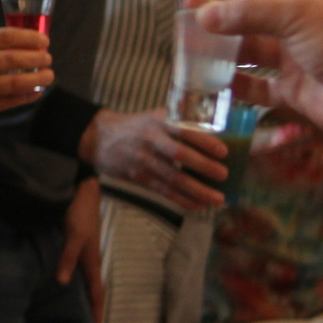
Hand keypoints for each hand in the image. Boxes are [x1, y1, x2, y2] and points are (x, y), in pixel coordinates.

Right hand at [0, 27, 51, 147]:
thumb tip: (22, 43)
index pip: (3, 37)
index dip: (27, 38)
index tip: (44, 40)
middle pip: (10, 59)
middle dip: (35, 58)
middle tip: (48, 57)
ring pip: (12, 82)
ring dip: (36, 78)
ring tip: (49, 75)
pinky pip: (7, 101)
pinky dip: (25, 96)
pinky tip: (36, 91)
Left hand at [57, 173, 105, 322]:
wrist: (82, 189)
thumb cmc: (79, 212)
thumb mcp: (73, 235)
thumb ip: (67, 257)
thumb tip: (61, 282)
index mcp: (92, 263)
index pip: (97, 297)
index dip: (97, 317)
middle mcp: (89, 262)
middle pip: (93, 294)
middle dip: (93, 314)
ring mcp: (83, 255)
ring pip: (85, 284)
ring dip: (84, 301)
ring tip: (79, 319)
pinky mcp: (75, 247)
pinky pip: (77, 273)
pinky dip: (74, 285)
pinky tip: (65, 289)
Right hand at [84, 107, 227, 211]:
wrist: (98, 137)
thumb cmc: (135, 126)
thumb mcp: (154, 116)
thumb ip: (179, 121)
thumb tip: (215, 128)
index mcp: (158, 121)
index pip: (184, 130)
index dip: (204, 141)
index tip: (223, 151)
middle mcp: (151, 140)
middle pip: (179, 155)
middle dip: (203, 166)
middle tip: (224, 175)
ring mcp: (144, 161)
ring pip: (173, 178)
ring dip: (197, 190)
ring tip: (217, 199)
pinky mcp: (139, 177)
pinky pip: (163, 191)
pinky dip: (182, 200)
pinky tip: (198, 206)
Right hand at [186, 0, 322, 138]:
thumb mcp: (297, 14)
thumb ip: (247, 13)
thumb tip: (203, 13)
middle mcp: (302, 18)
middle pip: (251, 8)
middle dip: (219, 8)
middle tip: (187, 9)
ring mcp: (297, 54)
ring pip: (249, 46)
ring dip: (223, 46)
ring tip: (193, 43)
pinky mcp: (294, 88)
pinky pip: (257, 85)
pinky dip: (236, 83)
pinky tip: (214, 80)